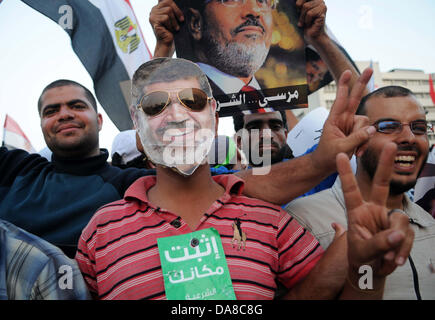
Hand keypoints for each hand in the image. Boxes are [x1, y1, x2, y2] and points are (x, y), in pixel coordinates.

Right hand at [149, 0, 183, 56]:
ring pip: (168, 10)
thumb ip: (173, 9)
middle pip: (168, 2)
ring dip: (174, 20)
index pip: (167, 0)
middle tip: (181, 20)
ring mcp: (152, 15)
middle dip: (177, 11)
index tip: (181, 16)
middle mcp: (154, 10)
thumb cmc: (171, 32)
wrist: (167, 43)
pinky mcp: (153, 20)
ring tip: (175, 28)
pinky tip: (170, 30)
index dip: (176, 6)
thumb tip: (180, 2)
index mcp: (158, 8)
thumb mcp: (174, 18)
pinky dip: (170, 24)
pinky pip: (165, 17)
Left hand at [296, 0, 326, 43]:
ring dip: (303, 17)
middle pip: (304, 3)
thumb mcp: (299, 12)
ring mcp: (322, 6)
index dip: (298, 5)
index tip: (298, 12)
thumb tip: (295, 1)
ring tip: (306, 22)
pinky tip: (310, 24)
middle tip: (302, 20)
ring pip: (306, 7)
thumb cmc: (305, 25)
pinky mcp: (323, 13)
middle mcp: (320, 0)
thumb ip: (299, 4)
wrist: (312, 37)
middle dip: (300, 13)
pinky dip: (307, 20)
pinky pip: (310, 13)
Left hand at [311, 68, 374, 172]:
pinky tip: (357, 152)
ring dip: (363, 138)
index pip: (340, 100)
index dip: (344, 86)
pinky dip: (364, 144)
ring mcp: (351, 125)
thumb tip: (372, 129)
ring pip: (366, 123)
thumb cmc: (327, 156)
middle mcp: (343, 119)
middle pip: (355, 98)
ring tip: (354, 150)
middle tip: (369, 68)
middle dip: (362, 83)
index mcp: (334, 120)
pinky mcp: (357, 133)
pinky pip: (368, 133)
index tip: (347, 72)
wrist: (325, 166)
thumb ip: (356, 138)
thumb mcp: (340, 148)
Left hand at [337, 142, 413, 277]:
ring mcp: (388, 217)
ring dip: (395, 240)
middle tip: (389, 143)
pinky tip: (393, 261)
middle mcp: (373, 209)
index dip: (345, 173)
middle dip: (385, 164)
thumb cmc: (360, 256)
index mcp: (356, 211)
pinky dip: (401, 251)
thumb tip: (398, 234)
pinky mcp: (401, 228)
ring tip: (386, 258)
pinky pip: (407, 235)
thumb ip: (379, 243)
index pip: (350, 189)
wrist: (371, 270)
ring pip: (399, 219)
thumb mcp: (363, 251)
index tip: (340, 155)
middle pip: (380, 183)